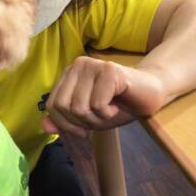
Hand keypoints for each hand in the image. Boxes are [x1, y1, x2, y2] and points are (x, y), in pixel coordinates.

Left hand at [41, 56, 162, 136]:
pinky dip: (107, 113)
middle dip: (81, 122)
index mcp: (69, 74)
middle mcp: (77, 65)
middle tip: (99, 117)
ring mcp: (93, 65)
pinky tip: (116, 105)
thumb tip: (44, 125)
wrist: (151, 94)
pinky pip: (97, 104)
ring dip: (96, 119)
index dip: (65, 124)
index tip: (82, 129)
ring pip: (79, 107)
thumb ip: (64, 120)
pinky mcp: (109, 70)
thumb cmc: (118, 105)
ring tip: (108, 110)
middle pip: (63, 106)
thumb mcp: (87, 117)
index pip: (52, 105)